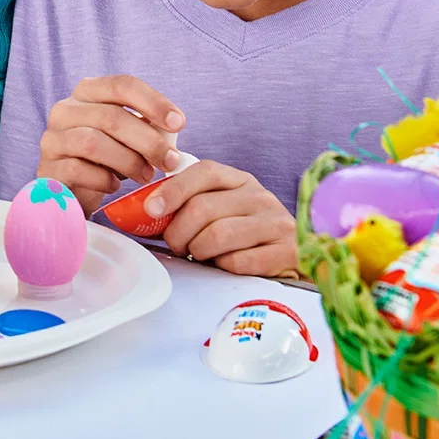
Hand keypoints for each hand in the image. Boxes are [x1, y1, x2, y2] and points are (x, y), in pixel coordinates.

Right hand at [36, 75, 183, 210]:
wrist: (74, 190)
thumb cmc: (108, 158)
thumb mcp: (130, 137)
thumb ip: (149, 127)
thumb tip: (172, 128)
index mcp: (87, 92)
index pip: (121, 85)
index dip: (153, 102)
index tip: (179, 123)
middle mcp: (65, 110)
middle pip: (110, 116)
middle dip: (148, 140)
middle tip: (169, 161)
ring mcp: (52, 139)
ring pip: (93, 142)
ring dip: (129, 161)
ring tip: (146, 176)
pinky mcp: (48, 168)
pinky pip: (78, 170)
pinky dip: (103, 179)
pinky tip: (114, 186)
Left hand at [150, 160, 297, 276]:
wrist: (293, 261)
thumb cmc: (244, 237)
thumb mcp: (220, 212)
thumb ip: (188, 206)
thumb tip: (144, 213)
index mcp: (240, 180)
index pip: (204, 172)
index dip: (173, 189)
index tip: (151, 209)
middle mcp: (261, 196)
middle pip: (203, 208)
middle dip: (178, 231)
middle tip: (176, 245)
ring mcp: (277, 223)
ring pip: (218, 235)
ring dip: (198, 250)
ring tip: (200, 255)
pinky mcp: (287, 252)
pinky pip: (238, 261)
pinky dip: (223, 267)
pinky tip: (226, 265)